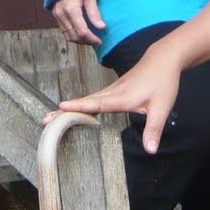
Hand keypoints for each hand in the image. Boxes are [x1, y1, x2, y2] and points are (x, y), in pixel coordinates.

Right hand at [51, 0, 104, 45]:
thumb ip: (94, 12)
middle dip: (86, 41)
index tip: (99, 40)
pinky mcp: (55, 15)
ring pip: (67, 35)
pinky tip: (80, 33)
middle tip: (96, 41)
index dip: (91, 38)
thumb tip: (101, 27)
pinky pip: (63, 30)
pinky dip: (72, 35)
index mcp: (71, 9)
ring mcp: (57, 15)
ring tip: (89, 39)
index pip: (81, 31)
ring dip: (79, 40)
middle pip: (74, 36)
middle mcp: (62, 14)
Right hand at [54, 45, 183, 153]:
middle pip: (86, 102)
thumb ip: (154, 129)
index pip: (98, 104)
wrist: (163, 59)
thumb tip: (150, 151)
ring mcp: (112, 89)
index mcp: (123, 97)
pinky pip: (94, 98)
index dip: (80, 107)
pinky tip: (73, 111)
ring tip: (52, 117)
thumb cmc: (163, 82)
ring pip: (88, 99)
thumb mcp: (162, 108)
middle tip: (45, 119)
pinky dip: (81, 104)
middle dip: (65, 111)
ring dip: (70, 108)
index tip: (61, 108)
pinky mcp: (114, 89)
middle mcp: (114, 92)